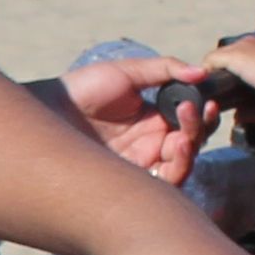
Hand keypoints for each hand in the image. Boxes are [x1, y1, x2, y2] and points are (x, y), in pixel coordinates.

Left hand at [62, 42, 254, 179]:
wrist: (51, 109)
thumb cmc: (83, 89)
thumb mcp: (127, 72)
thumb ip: (165, 69)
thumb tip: (202, 71)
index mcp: (154, 121)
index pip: (189, 123)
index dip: (201, 115)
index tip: (203, 102)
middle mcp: (151, 145)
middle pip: (191, 145)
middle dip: (198, 130)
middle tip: (190, 112)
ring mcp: (140, 164)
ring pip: (181, 166)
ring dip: (190, 151)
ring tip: (182, 135)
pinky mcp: (128, 181)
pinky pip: (162, 184)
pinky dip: (176, 169)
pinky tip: (172, 149)